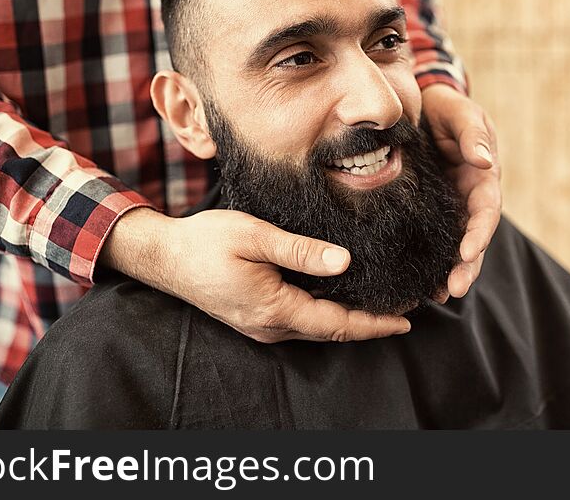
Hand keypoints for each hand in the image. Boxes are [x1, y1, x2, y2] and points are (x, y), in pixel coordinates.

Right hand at [100, 207, 410, 342]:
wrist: (164, 256)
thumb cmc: (205, 242)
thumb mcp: (255, 236)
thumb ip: (300, 251)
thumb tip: (344, 262)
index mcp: (274, 309)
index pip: (337, 325)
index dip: (374, 324)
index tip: (406, 320)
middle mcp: (270, 326)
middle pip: (331, 333)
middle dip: (369, 325)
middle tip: (405, 310)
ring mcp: (261, 326)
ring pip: (317, 330)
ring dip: (350, 322)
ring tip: (381, 306)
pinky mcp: (255, 318)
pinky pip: (301, 323)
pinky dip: (327, 316)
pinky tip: (341, 300)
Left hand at [421, 83, 501, 299]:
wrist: (420, 106)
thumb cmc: (445, 108)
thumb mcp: (460, 113)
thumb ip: (471, 134)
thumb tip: (484, 162)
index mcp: (482, 177)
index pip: (486, 209)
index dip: (479, 231)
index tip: (468, 251)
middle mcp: (469, 198)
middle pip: (474, 237)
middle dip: (467, 265)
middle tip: (453, 289)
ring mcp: (450, 208)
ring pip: (455, 245)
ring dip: (451, 271)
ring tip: (440, 296)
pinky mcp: (429, 213)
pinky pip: (432, 240)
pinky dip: (430, 261)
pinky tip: (422, 284)